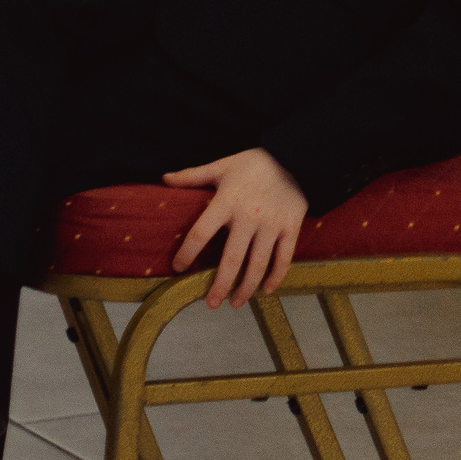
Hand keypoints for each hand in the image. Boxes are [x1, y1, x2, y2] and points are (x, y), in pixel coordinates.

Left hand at [163, 148, 307, 306]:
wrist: (296, 155)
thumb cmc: (254, 162)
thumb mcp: (222, 165)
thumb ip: (193, 176)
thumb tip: (164, 179)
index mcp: (226, 202)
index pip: (200, 233)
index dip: (187, 254)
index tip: (179, 269)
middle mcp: (248, 217)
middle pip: (232, 259)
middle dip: (220, 285)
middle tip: (211, 304)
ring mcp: (271, 224)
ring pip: (258, 264)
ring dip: (246, 287)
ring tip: (235, 303)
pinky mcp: (291, 227)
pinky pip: (284, 257)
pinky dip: (276, 276)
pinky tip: (267, 290)